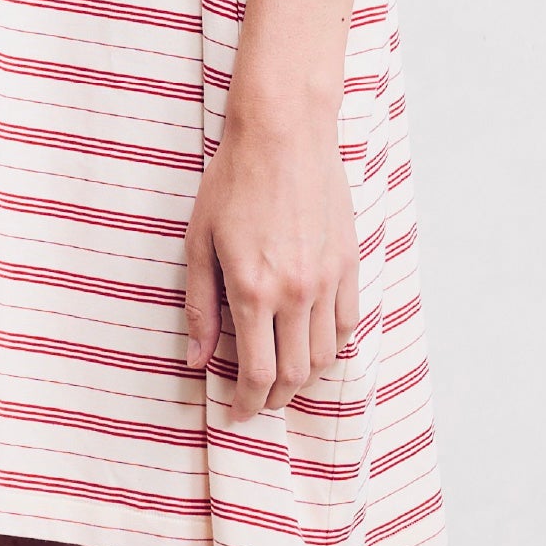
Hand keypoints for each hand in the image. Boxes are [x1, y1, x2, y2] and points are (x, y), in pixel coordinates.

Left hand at [184, 103, 361, 421]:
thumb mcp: (199, 243)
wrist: (284, 134)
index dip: (247, 403)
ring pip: (324, 355)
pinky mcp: (349, 262)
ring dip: (304, 379)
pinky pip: (347, 323)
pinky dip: (331, 347)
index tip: (237, 412)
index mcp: (255, 290)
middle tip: (258, 402)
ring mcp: (329, 278)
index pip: (257, 373)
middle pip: (294, 373)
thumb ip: (201, 306)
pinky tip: (313, 349)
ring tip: (283, 382)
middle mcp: (297, 292)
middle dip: (274, 398)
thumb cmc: (233, 181)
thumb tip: (197, 360)